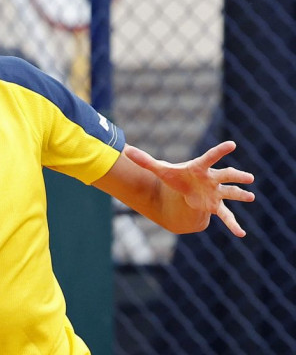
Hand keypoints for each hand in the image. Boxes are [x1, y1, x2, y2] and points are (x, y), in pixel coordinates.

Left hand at [124, 141, 254, 236]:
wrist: (183, 189)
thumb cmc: (176, 177)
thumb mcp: (161, 170)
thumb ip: (145, 161)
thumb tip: (126, 150)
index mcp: (200, 168)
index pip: (210, 158)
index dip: (220, 151)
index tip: (232, 144)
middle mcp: (211, 179)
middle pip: (226, 175)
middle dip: (236, 176)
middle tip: (248, 177)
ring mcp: (216, 192)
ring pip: (230, 193)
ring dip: (241, 195)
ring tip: (251, 197)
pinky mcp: (215, 205)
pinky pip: (226, 215)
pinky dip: (233, 225)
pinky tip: (241, 234)